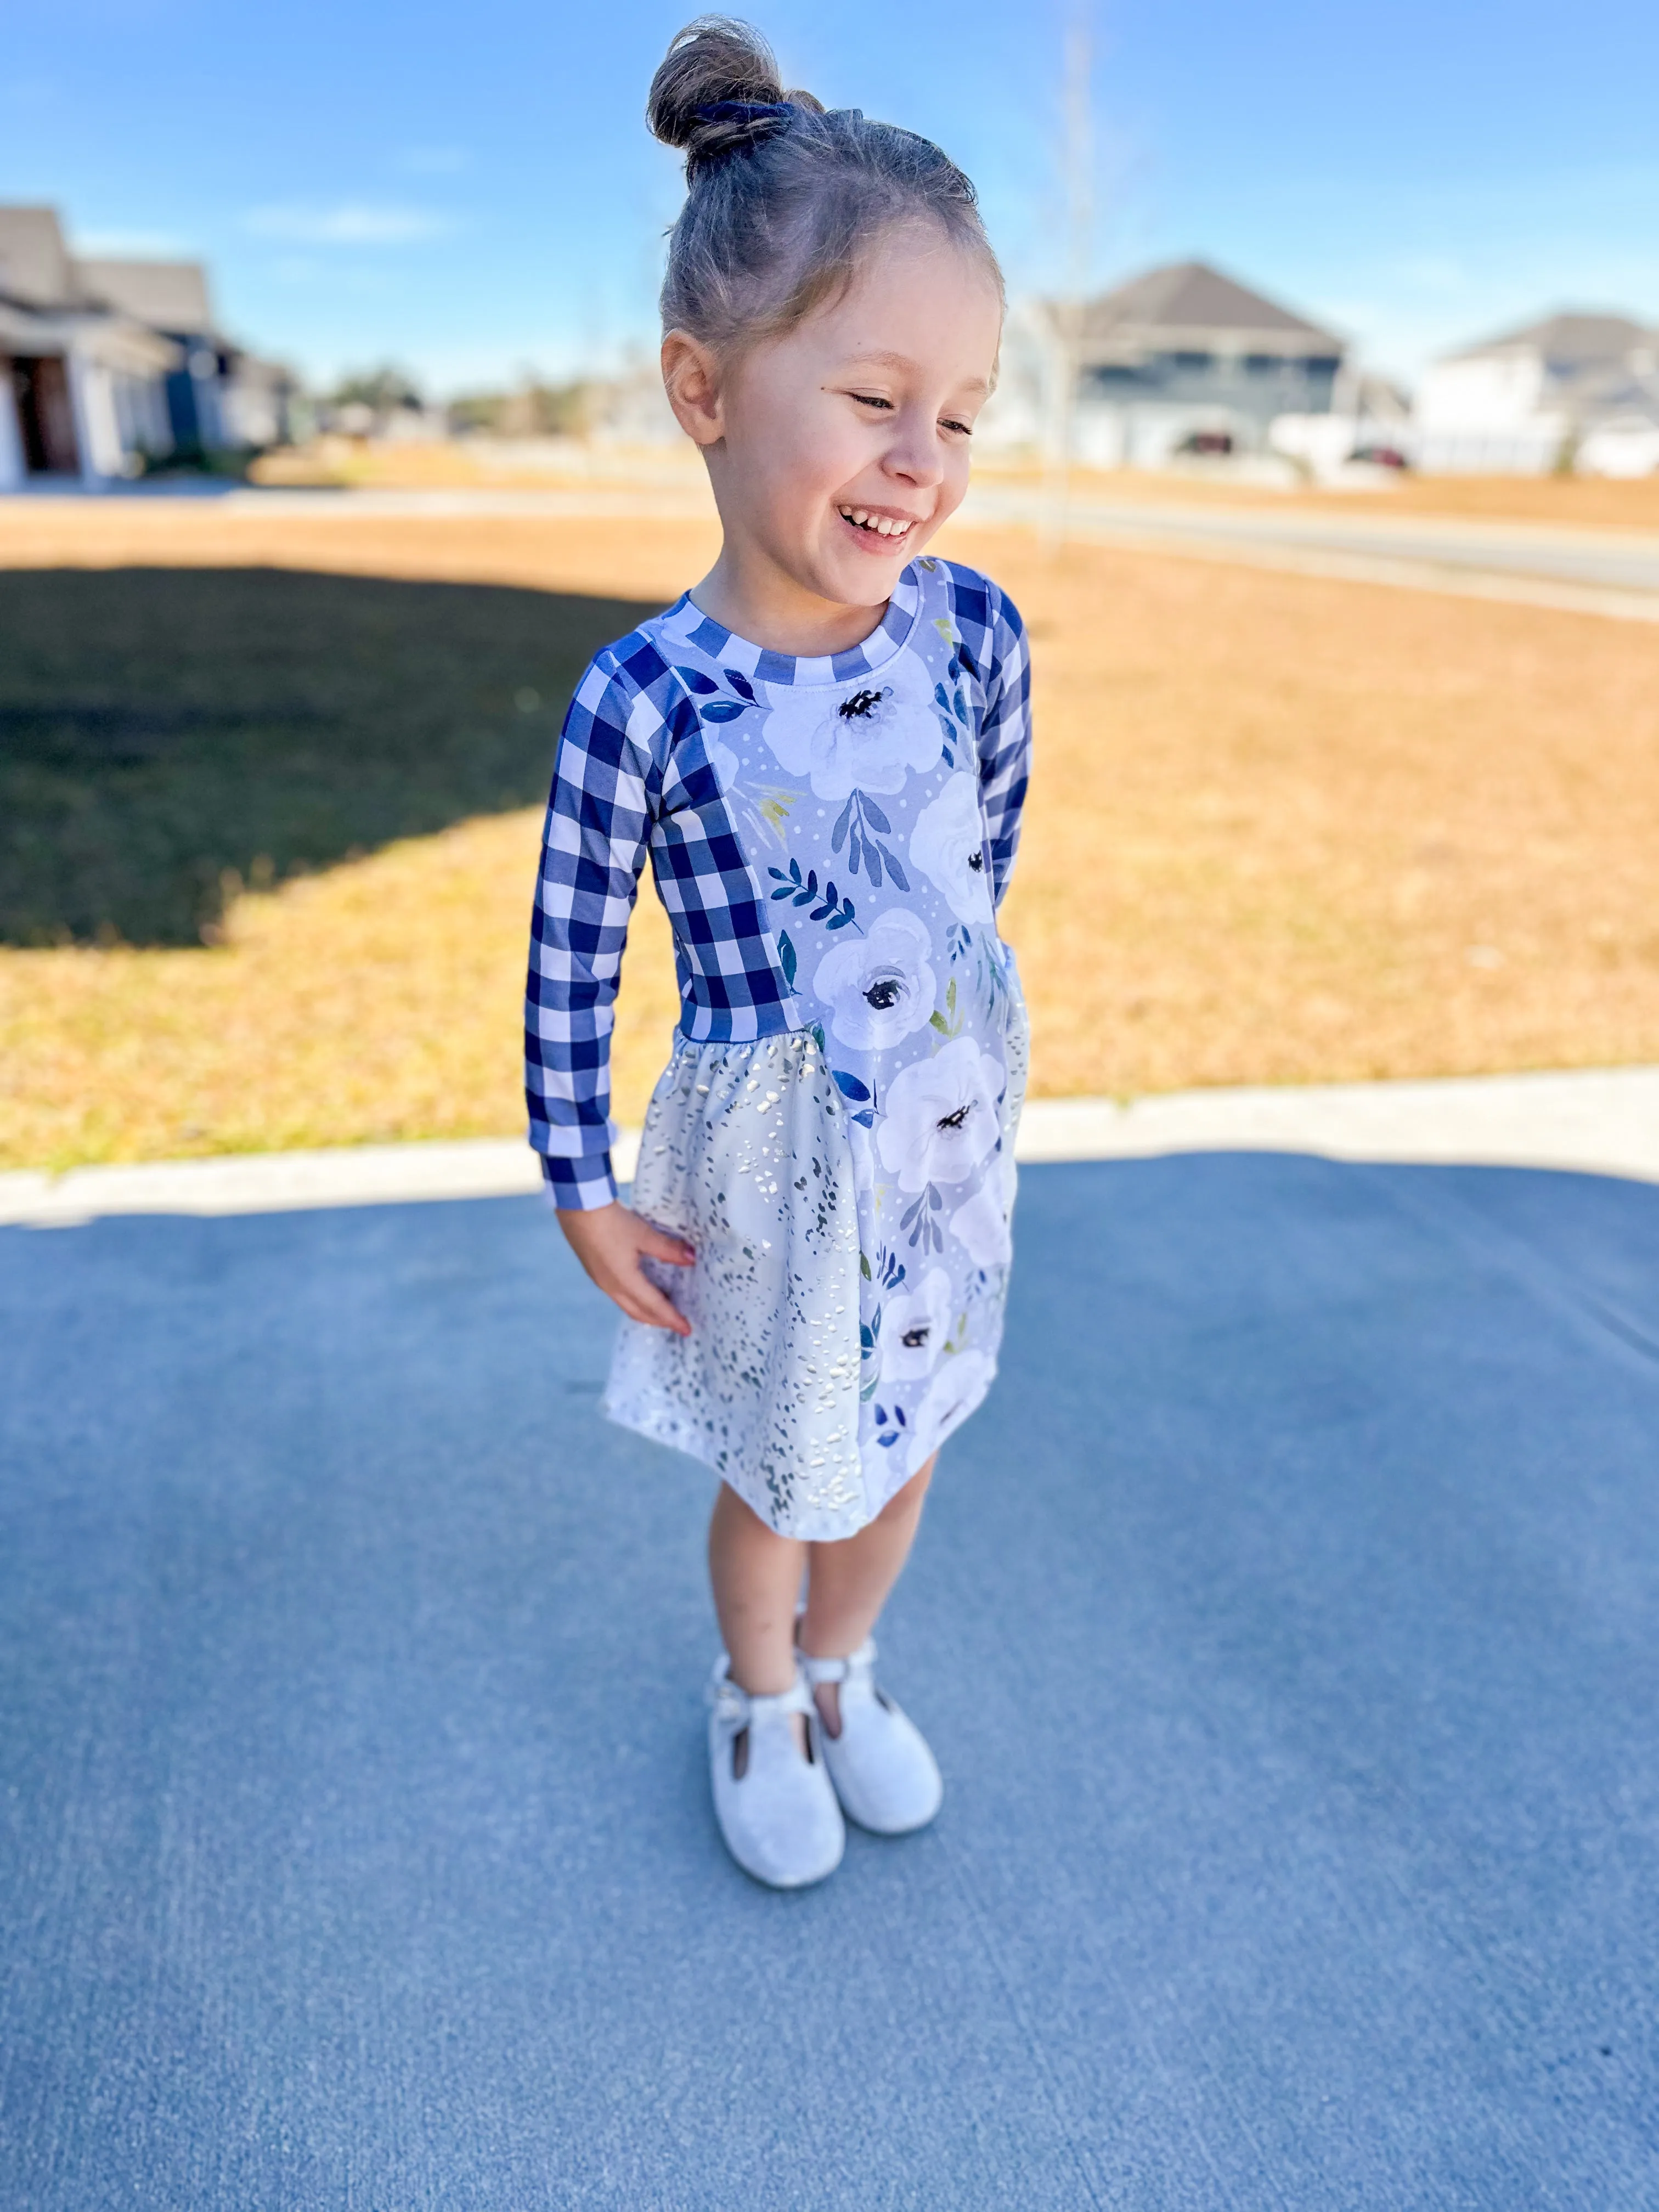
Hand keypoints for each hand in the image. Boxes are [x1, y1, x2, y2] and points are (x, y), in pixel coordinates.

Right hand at [556, 1202, 694, 1335]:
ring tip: (661, 1311)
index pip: (654, 1306)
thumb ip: (668, 1249)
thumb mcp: (644, 1234)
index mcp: (625, 1281)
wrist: (577, 1207)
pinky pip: (617, 1294)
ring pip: (626, 1305)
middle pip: (638, 1312)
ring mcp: (600, 1280)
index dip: (672, 1318)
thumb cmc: (611, 1221)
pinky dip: (633, 1300)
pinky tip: (639, 1290)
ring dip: (645, 1311)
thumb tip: (691, 1259)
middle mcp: (611, 1286)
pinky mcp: (594, 1270)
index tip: (686, 1329)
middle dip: (659, 1321)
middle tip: (676, 1324)